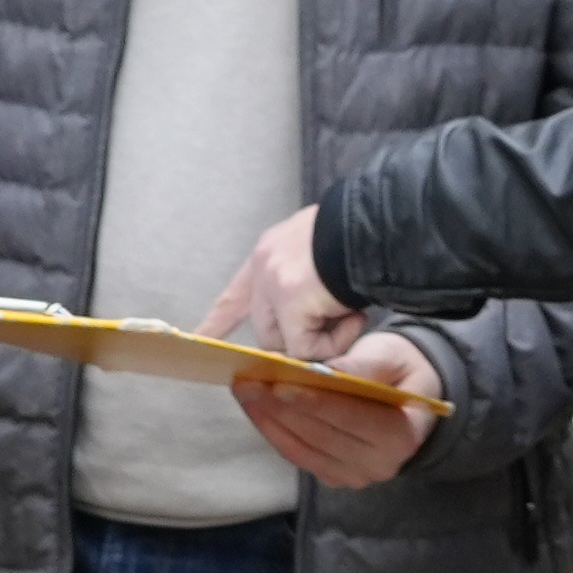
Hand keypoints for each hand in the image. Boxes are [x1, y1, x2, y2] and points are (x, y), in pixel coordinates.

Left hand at [203, 206, 373, 367]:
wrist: (373, 224)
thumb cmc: (357, 235)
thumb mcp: (321, 251)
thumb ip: (306, 280)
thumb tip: (314, 314)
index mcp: (270, 252)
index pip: (236, 295)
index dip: (219, 320)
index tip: (199, 338)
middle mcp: (263, 267)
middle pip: (265, 330)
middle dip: (296, 341)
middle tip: (337, 330)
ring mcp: (274, 287)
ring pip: (286, 343)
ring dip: (322, 340)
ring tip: (352, 317)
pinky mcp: (291, 305)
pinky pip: (307, 348)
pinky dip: (334, 342)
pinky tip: (354, 318)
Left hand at [232, 320, 443, 490]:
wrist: (409, 399)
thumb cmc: (401, 370)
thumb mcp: (392, 356)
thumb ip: (364, 366)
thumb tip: (327, 371)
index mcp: (402, 435)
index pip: (352, 418)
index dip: (314, 402)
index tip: (279, 385)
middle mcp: (380, 464)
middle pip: (321, 436)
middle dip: (280, 409)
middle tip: (247, 382)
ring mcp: (355, 476)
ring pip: (303, 450)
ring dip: (269, 421)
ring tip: (244, 392)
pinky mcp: (334, 477)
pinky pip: (298, 456)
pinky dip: (273, 432)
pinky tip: (255, 409)